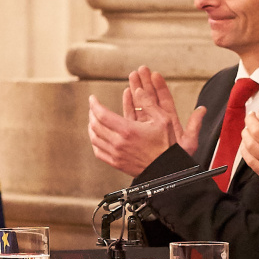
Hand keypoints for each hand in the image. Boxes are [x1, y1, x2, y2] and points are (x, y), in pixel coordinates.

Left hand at [87, 67, 203, 176]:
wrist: (167, 169)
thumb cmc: (166, 144)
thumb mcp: (163, 119)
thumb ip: (149, 103)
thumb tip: (138, 90)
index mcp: (128, 130)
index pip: (102, 115)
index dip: (94, 105)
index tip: (92, 98)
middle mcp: (119, 143)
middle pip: (95, 125)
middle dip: (92, 113)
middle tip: (93, 107)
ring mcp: (116, 154)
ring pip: (94, 138)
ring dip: (91, 127)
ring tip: (94, 119)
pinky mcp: (116, 163)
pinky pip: (98, 151)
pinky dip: (95, 141)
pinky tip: (97, 136)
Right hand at [127, 66, 202, 156]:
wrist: (165, 171)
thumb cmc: (177, 158)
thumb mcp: (189, 142)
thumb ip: (195, 125)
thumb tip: (203, 109)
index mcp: (170, 122)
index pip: (165, 100)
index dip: (160, 87)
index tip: (155, 73)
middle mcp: (157, 122)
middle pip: (150, 99)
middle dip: (145, 83)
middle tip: (140, 69)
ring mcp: (146, 126)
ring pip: (140, 105)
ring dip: (136, 90)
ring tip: (132, 77)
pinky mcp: (136, 132)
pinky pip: (131, 115)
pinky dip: (129, 104)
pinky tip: (127, 93)